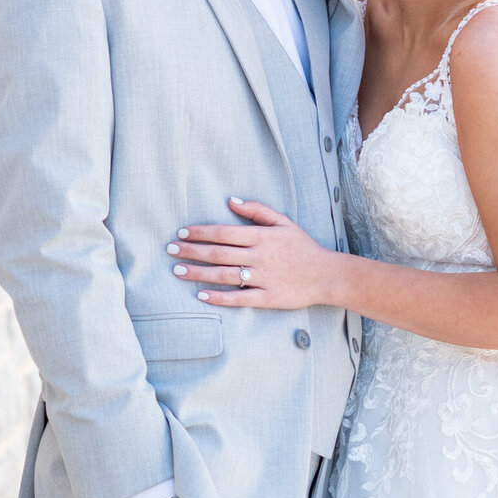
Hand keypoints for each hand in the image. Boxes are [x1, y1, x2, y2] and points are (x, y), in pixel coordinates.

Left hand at [168, 200, 338, 309]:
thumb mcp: (283, 222)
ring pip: (224, 275)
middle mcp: (260, 256)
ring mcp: (263, 277)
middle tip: (170, 251)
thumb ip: (257, 210)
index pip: (223, 232)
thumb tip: (231, 200)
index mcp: (262, 236)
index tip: (181, 234)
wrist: (327, 275)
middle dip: (191, 251)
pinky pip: (239, 298)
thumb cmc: (303, 247)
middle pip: (218, 253)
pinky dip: (219, 297)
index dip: (200, 232)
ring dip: (198, 273)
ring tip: (178, 271)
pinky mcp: (267, 297)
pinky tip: (201, 295)